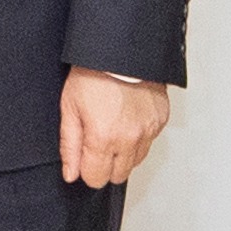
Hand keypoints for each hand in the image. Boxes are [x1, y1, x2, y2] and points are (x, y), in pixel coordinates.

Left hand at [59, 69, 170, 189]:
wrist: (119, 51)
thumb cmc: (91, 75)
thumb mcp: (69, 109)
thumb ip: (70, 147)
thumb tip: (71, 174)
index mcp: (104, 138)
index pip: (97, 179)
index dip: (86, 171)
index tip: (83, 158)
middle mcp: (130, 138)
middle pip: (118, 175)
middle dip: (105, 165)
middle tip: (97, 142)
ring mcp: (149, 130)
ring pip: (136, 161)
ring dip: (123, 153)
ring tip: (112, 128)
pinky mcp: (160, 120)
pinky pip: (149, 142)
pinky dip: (138, 137)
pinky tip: (127, 120)